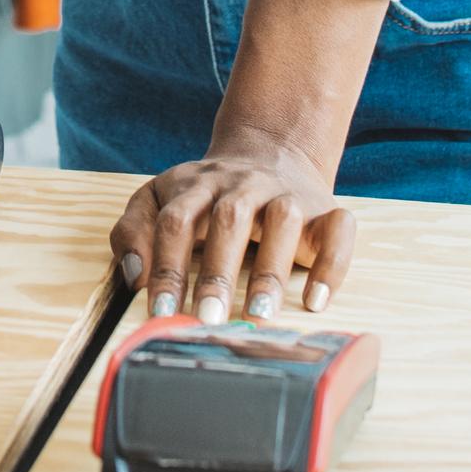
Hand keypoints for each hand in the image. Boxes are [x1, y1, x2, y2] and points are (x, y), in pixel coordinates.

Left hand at [112, 131, 356, 324]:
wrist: (273, 152)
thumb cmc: (206, 195)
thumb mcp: (159, 200)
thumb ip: (133, 232)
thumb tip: (132, 277)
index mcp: (197, 186)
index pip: (176, 221)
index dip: (166, 266)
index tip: (160, 311)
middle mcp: (244, 186)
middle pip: (229, 220)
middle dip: (217, 272)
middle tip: (208, 318)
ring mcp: (287, 195)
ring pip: (283, 219)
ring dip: (271, 268)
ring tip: (258, 314)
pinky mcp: (326, 210)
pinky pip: (338, 230)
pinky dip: (331, 265)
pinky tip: (316, 300)